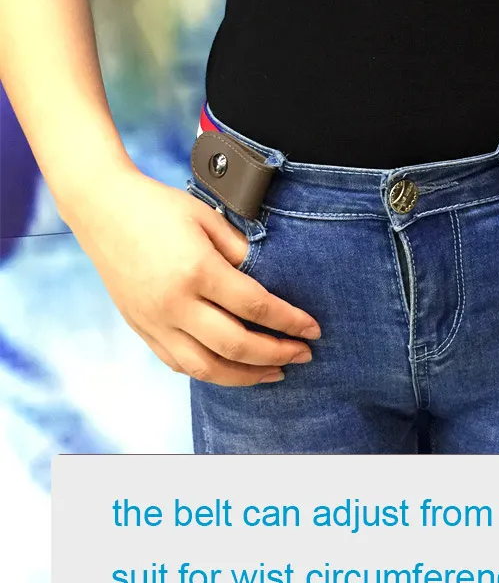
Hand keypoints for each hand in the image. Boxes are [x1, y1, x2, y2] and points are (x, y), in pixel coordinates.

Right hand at [63, 165, 320, 384]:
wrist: (103, 209)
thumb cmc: (158, 207)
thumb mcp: (208, 218)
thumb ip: (242, 251)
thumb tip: (271, 280)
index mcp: (197, 270)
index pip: (255, 306)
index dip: (289, 322)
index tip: (312, 329)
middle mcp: (175, 303)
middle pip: (236, 345)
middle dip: (276, 354)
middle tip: (304, 354)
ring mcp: (155, 321)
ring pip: (207, 367)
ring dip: (246, 376)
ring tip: (275, 371)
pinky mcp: (142, 329)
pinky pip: (179, 364)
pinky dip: (211, 372)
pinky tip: (233, 368)